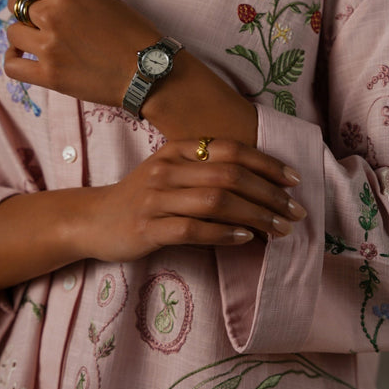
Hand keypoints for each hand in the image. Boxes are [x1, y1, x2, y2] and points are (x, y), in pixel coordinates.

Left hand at [5, 0, 158, 105]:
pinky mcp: (49, 75)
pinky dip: (14, 60)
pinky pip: (11, 65)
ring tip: (45, 41)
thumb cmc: (133, 31)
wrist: (149, 71)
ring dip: (25, 35)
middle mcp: (52, 14)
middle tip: (48, 20)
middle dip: (27, 9)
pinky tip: (25, 56)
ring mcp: (48, 46)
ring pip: (12, 33)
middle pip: (14, 3)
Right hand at [82, 139, 305, 261]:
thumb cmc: (143, 197)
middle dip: (269, 194)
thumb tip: (262, 190)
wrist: (93, 220)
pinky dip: (224, 234)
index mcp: (178, 150)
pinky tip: (245, 239)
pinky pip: (193, 229)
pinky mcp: (148, 228)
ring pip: (216, 202)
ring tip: (279, 230)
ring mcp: (156, 198)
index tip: (294, 180)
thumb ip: (208, 173)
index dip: (267, 164)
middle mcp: (168, 169)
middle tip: (294, 212)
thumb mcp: (172, 173)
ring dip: (255, 216)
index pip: (231, 149)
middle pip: (230, 175)